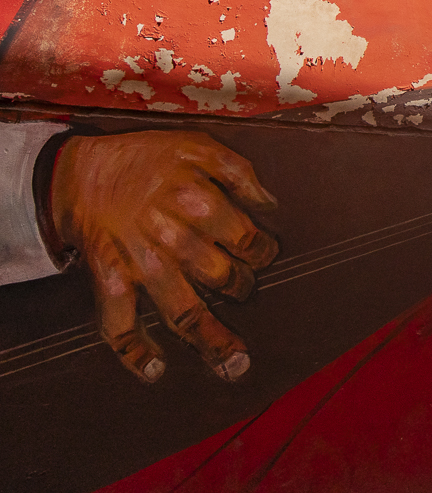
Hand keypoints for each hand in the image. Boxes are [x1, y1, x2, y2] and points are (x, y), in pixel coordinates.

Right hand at [51, 131, 278, 383]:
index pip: (246, 238)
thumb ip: (238, 170)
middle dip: (243, 288)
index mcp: (197, 200)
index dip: (263, 251)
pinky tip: (154, 370)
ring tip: (235, 364)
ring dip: (210, 340)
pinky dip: (134, 350)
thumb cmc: (142, 159)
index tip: (265, 254)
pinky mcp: (109, 279)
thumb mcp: (195, 145)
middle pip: (221, 276)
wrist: (76, 173)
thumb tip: (270, 203)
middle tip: (247, 290)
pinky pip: (118, 322)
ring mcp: (139, 264)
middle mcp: (172, 237)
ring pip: (182, 309)